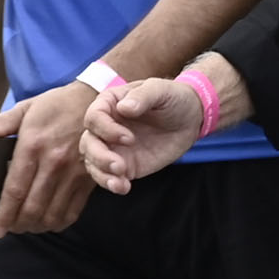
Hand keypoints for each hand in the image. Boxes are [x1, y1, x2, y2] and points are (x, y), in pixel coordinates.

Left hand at [0, 83, 101, 236]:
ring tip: (26, 226)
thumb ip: (1, 123)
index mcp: (32, 145)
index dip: (3, 215)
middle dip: (17, 225)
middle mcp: (53, 163)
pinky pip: (73, 210)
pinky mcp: (89, 178)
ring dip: (37, 226)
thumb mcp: (27, 108)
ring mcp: (73, 172)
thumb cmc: (58, 105)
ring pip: (52, 214)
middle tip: (9, 228)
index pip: (14, 190)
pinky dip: (59, 222)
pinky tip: (49, 221)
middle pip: (32, 208)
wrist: (96, 99)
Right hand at [82, 73, 211, 192]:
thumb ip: (143, 96)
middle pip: (88, 143)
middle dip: (100, 156)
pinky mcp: (124, 164)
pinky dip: (112, 184)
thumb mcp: (161, 90)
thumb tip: (124, 108)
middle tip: (119, 165)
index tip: (129, 138)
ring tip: (120, 182)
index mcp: (109, 104)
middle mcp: (106, 126)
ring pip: (93, 162)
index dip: (106, 130)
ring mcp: (113, 147)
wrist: (190, 118)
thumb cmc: (173, 97)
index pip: (94, 118)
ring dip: (102, 174)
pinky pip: (109, 176)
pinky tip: (124, 188)